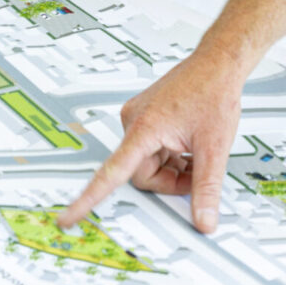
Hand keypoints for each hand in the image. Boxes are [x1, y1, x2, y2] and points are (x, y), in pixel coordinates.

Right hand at [59, 50, 247, 233]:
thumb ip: (207, 189)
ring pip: (147, 163)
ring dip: (171, 167)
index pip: (111, 174)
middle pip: (140, 174)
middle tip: (195, 172)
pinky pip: (150, 150)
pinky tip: (188, 146)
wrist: (217, 64)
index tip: (68, 217)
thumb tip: (203, 221)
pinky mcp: (146, 117)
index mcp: (143, 128)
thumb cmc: (213, 91)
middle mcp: (133, 120)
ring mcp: (138, 118)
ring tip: (195, 152)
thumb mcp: (214, 148)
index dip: (87, 200)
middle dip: (169, 180)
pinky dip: (170, 156)